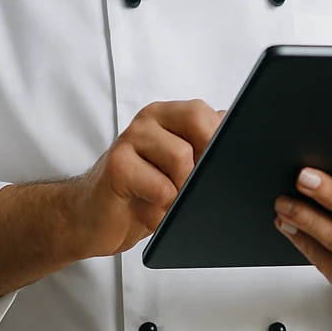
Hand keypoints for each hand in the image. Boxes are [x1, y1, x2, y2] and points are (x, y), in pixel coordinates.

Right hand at [70, 99, 223, 258]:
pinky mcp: (117, 165)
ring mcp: (131, 138)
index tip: (227, 169)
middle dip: (206, 161)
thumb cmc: (144, 193)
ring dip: (183, 191)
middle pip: (199, 122)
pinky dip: (164, 209)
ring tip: (170, 204)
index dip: (225, 143)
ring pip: (181, 157)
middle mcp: (151, 119)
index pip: (211, 113)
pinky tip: (151, 213)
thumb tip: (239, 148)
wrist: (92, 217)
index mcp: (171, 114)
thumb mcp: (182, 171)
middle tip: (196, 188)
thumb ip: (206, 151)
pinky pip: (161, 188)